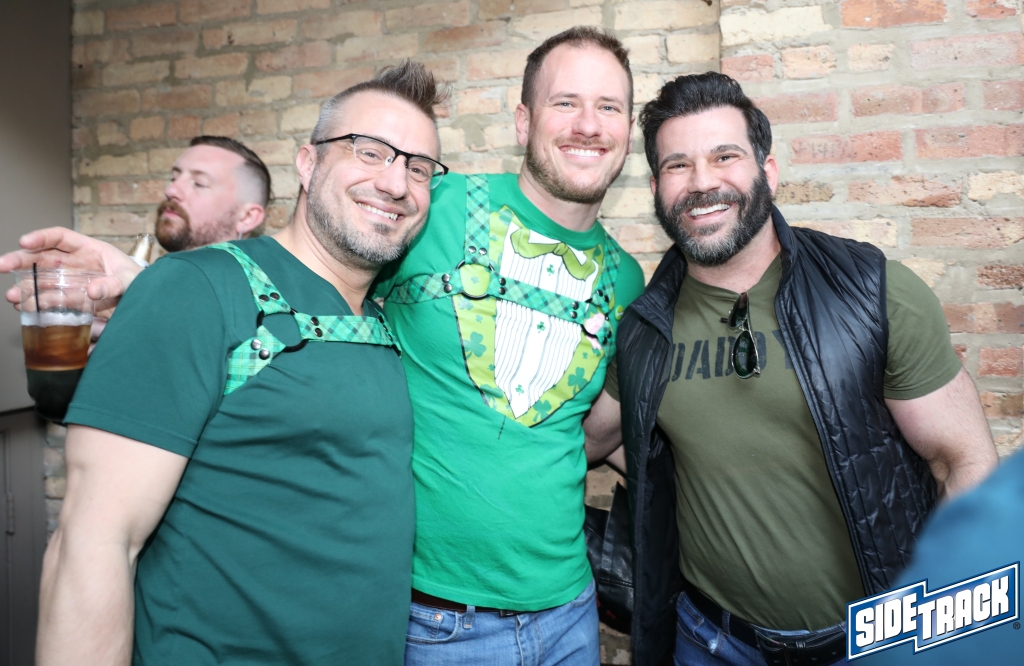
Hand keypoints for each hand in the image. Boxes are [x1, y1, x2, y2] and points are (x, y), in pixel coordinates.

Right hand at [0, 228, 142, 319]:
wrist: (143, 299)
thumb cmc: (137, 281)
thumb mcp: (130, 279)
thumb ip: (113, 283)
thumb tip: (92, 291)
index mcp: (88, 249)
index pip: (60, 237)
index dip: (42, 237)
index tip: (24, 241)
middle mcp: (74, 262)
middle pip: (43, 257)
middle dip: (21, 260)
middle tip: (1, 265)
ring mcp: (70, 280)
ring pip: (42, 280)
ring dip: (25, 287)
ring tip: (13, 296)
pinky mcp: (72, 299)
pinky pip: (50, 299)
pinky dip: (37, 303)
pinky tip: (25, 307)